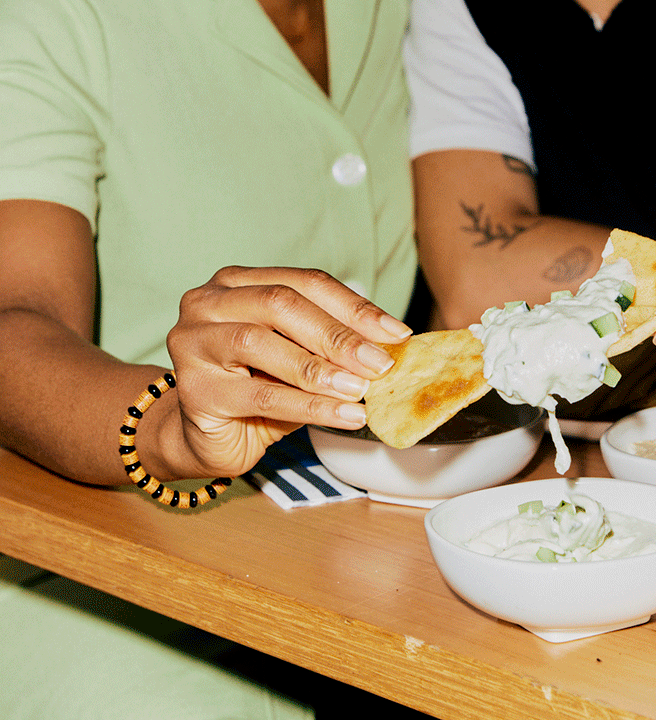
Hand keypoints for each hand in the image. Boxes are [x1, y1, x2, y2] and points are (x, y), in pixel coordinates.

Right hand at [159, 267, 410, 477]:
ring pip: (262, 344)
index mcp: (237, 281)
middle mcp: (207, 302)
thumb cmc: (258, 387)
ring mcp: (193, 341)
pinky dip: (309, 406)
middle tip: (380, 363)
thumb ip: (330, 343)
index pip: (305, 282)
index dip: (355, 307)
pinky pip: (260, 394)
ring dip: (320, 369)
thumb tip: (391, 344)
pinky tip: (343, 415)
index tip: (397, 333)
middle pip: (281, 303)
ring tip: (360, 390)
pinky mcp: (194, 388)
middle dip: (338, 334)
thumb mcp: (298, 355)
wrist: (208, 437)